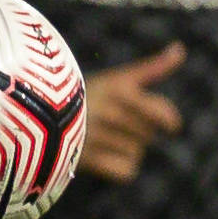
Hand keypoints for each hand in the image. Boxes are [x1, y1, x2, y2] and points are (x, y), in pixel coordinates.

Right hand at [80, 43, 184, 181]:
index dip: (168, 120)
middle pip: (148, 134)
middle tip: (114, 124)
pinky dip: (120, 167)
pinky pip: (126, 170)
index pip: (163, 113)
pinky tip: (105, 159)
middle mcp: (110, 111)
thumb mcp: (117, 77)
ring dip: (126, 148)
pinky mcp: (88, 160)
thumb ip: (152, 67)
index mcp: (119, 89)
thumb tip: (181, 48)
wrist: (36, 114)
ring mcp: (98, 136)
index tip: (170, 125)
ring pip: (136, 151)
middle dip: (137, 130)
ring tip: (104, 139)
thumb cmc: (84, 95)